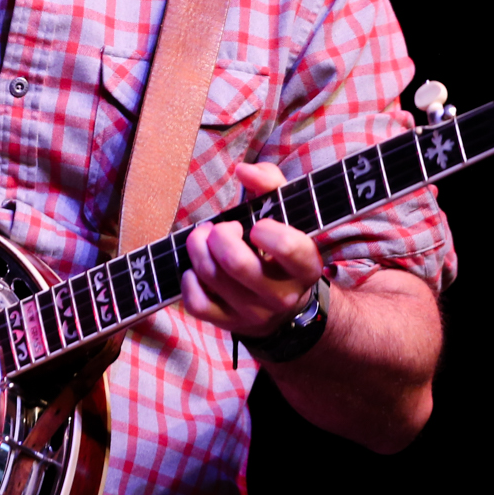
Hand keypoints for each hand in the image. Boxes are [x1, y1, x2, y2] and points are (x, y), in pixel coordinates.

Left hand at [181, 162, 323, 338]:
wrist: (284, 307)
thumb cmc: (281, 249)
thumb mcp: (286, 214)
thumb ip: (270, 183)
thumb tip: (243, 170)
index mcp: (305, 267)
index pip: (288, 247)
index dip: (266, 230)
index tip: (256, 225)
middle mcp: (282, 296)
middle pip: (237, 263)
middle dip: (220, 235)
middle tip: (221, 228)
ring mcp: (253, 313)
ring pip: (212, 278)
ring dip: (198, 248)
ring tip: (203, 237)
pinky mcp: (228, 324)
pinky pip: (197, 303)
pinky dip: (189, 280)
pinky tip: (196, 268)